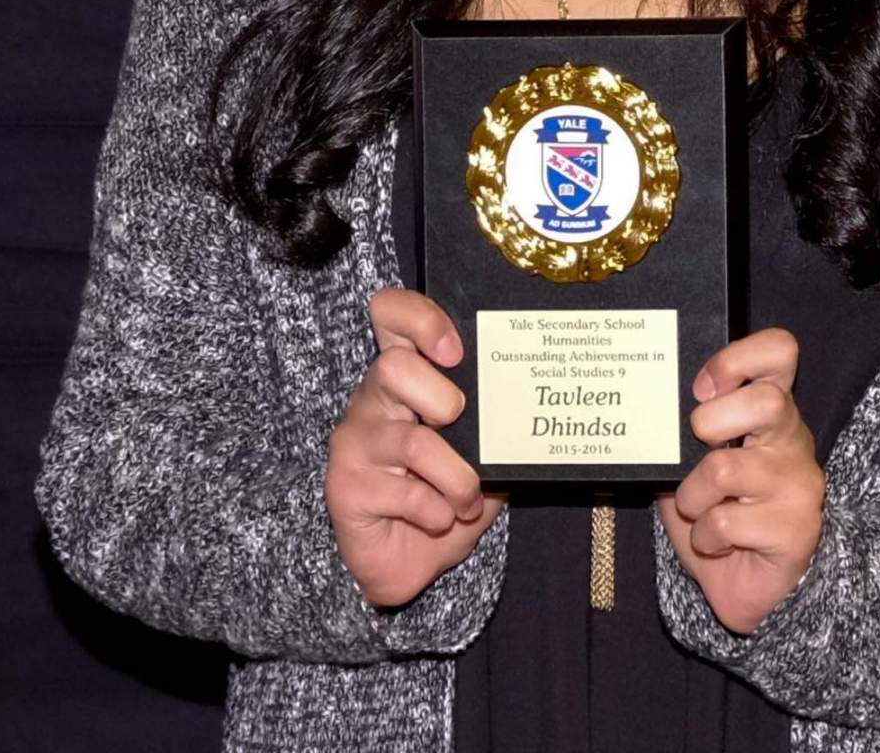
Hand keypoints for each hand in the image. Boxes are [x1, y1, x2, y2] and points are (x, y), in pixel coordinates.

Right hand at [324, 288, 503, 608]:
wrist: (409, 564)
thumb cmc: (445, 498)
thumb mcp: (481, 454)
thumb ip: (493, 423)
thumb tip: (535, 404)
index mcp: (403, 376)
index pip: (390, 315)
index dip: (418, 318)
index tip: (454, 351)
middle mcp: (372, 400)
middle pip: (393, 367)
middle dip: (442, 400)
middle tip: (460, 428)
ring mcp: (355, 442)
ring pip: (413, 442)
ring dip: (457, 479)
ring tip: (467, 500)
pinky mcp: (345, 487)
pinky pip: (405, 494)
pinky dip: (437, 513)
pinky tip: (438, 519)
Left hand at [656, 326, 824, 635]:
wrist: (751, 585)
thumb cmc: (718, 510)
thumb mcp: (692, 459)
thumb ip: (681, 430)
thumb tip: (644, 406)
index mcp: (771, 409)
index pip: (779, 352)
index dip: (739, 357)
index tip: (702, 386)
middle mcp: (793, 440)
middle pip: (766, 401)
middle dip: (712, 421)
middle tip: (698, 445)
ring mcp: (799, 485)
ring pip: (726, 469)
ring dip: (693, 495)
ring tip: (697, 508)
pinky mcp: (796, 531)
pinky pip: (727, 521)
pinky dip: (705, 534)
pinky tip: (715, 541)